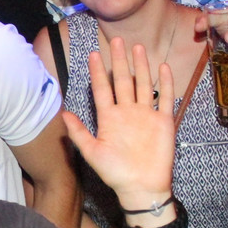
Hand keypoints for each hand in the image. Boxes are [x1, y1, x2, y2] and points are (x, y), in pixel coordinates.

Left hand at [61, 38, 174, 203]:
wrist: (141, 188)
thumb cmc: (115, 173)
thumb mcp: (92, 153)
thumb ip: (78, 133)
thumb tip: (62, 114)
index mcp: (109, 118)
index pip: (102, 90)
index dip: (98, 72)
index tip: (93, 54)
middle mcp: (127, 112)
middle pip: (123, 81)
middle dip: (119, 61)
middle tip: (116, 40)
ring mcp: (146, 115)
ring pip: (143, 85)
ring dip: (141, 67)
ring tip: (137, 48)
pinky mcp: (163, 121)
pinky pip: (165, 98)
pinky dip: (165, 83)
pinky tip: (162, 66)